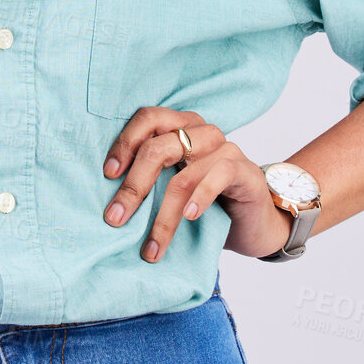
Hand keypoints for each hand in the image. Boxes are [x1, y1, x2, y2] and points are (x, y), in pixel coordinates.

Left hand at [102, 106, 292, 261]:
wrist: (255, 223)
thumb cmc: (208, 203)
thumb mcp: (174, 188)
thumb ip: (152, 181)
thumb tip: (110, 200)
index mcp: (181, 126)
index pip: (147, 118)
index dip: (124, 143)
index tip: (108, 175)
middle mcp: (202, 131)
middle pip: (158, 147)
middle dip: (134, 186)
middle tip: (115, 218)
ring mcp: (225, 148)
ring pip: (184, 175)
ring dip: (163, 215)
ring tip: (152, 245)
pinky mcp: (244, 170)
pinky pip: (218, 176)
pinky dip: (200, 197)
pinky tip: (189, 218)